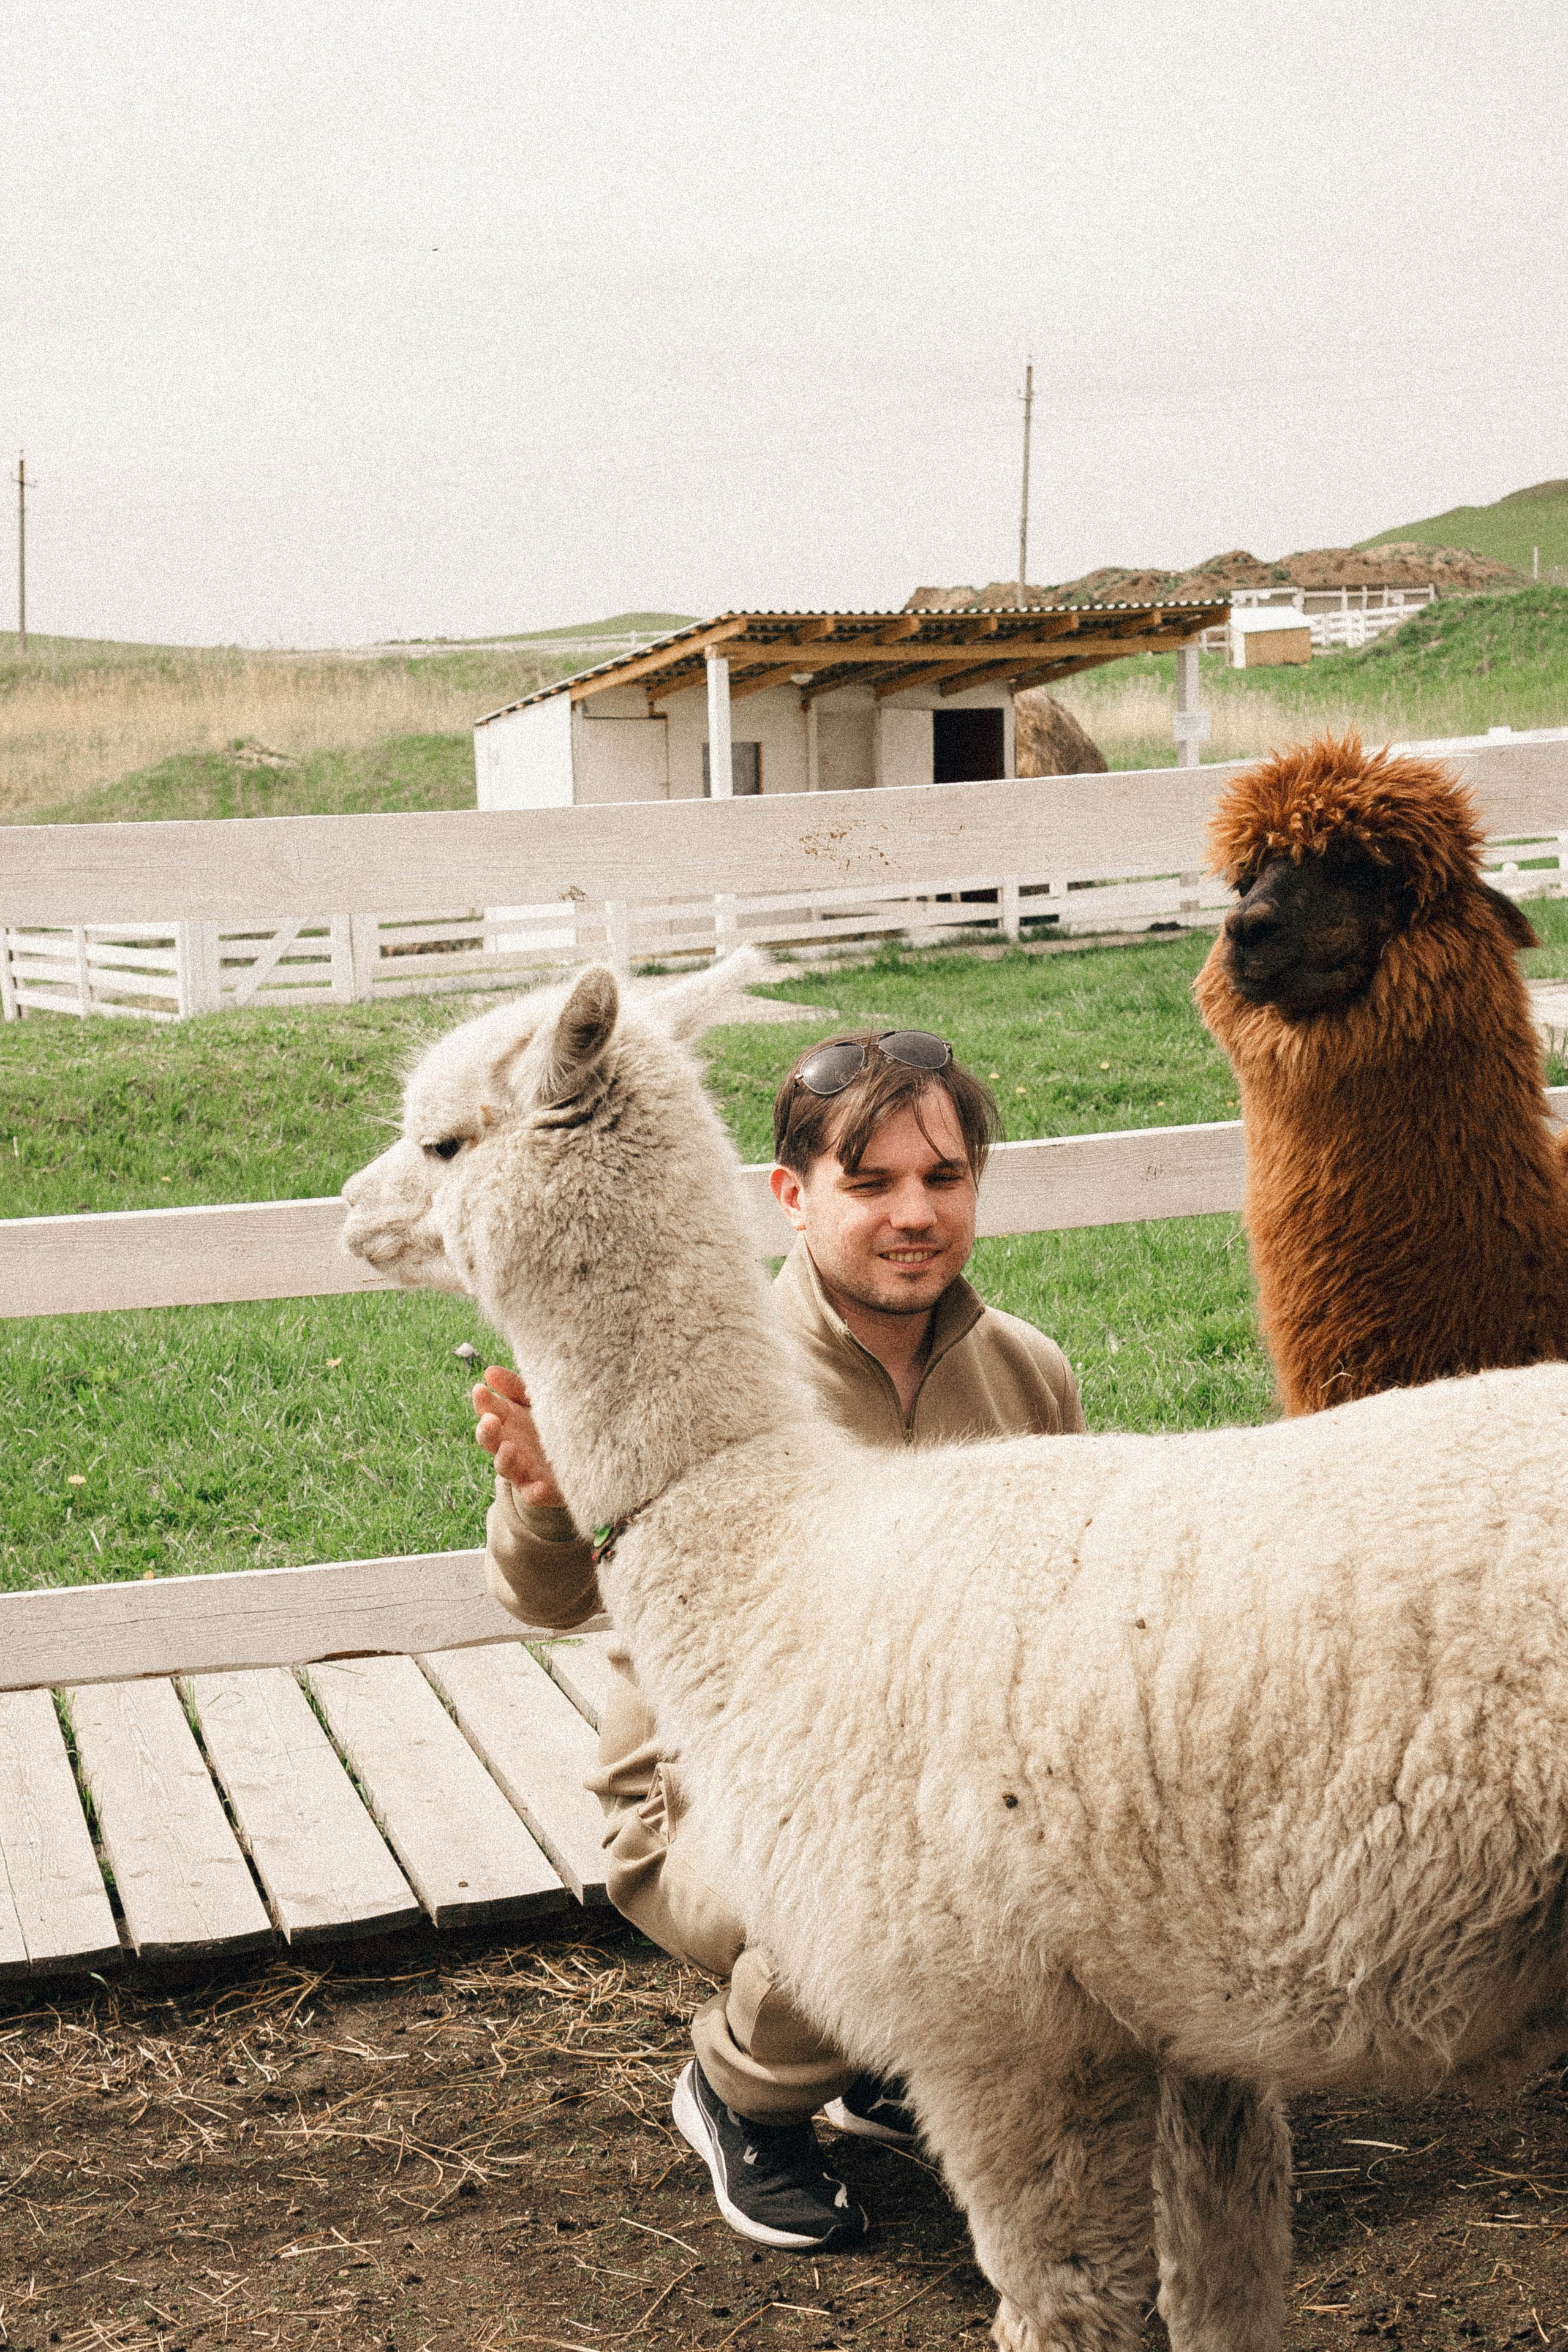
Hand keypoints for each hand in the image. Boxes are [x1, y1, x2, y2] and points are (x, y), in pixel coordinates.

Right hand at [473, 1365, 566, 1510]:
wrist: (576, 1459)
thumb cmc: (550, 1423)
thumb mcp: (536, 1400)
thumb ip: (516, 1387)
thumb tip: (489, 1371)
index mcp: (508, 1420)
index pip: (489, 1410)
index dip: (483, 1402)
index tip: (480, 1389)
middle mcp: (510, 1445)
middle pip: (489, 1440)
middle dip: (486, 1431)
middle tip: (490, 1420)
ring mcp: (523, 1469)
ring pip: (505, 1467)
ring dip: (505, 1459)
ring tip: (508, 1448)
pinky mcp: (540, 1490)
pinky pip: (534, 1495)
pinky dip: (535, 1493)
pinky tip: (540, 1487)